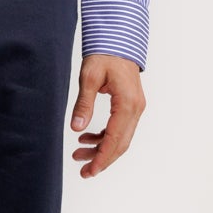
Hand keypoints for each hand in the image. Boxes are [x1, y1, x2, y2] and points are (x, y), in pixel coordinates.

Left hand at [69, 54, 144, 177]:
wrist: (118, 41)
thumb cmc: (104, 55)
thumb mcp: (89, 77)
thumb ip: (83, 103)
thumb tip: (76, 128)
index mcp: (127, 103)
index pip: (115, 139)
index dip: (102, 157)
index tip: (90, 171)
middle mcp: (135, 109)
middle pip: (120, 144)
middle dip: (102, 160)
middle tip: (83, 172)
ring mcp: (135, 108)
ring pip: (120, 138)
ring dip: (101, 149)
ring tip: (78, 154)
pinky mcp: (130, 106)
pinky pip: (119, 129)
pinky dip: (104, 137)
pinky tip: (86, 137)